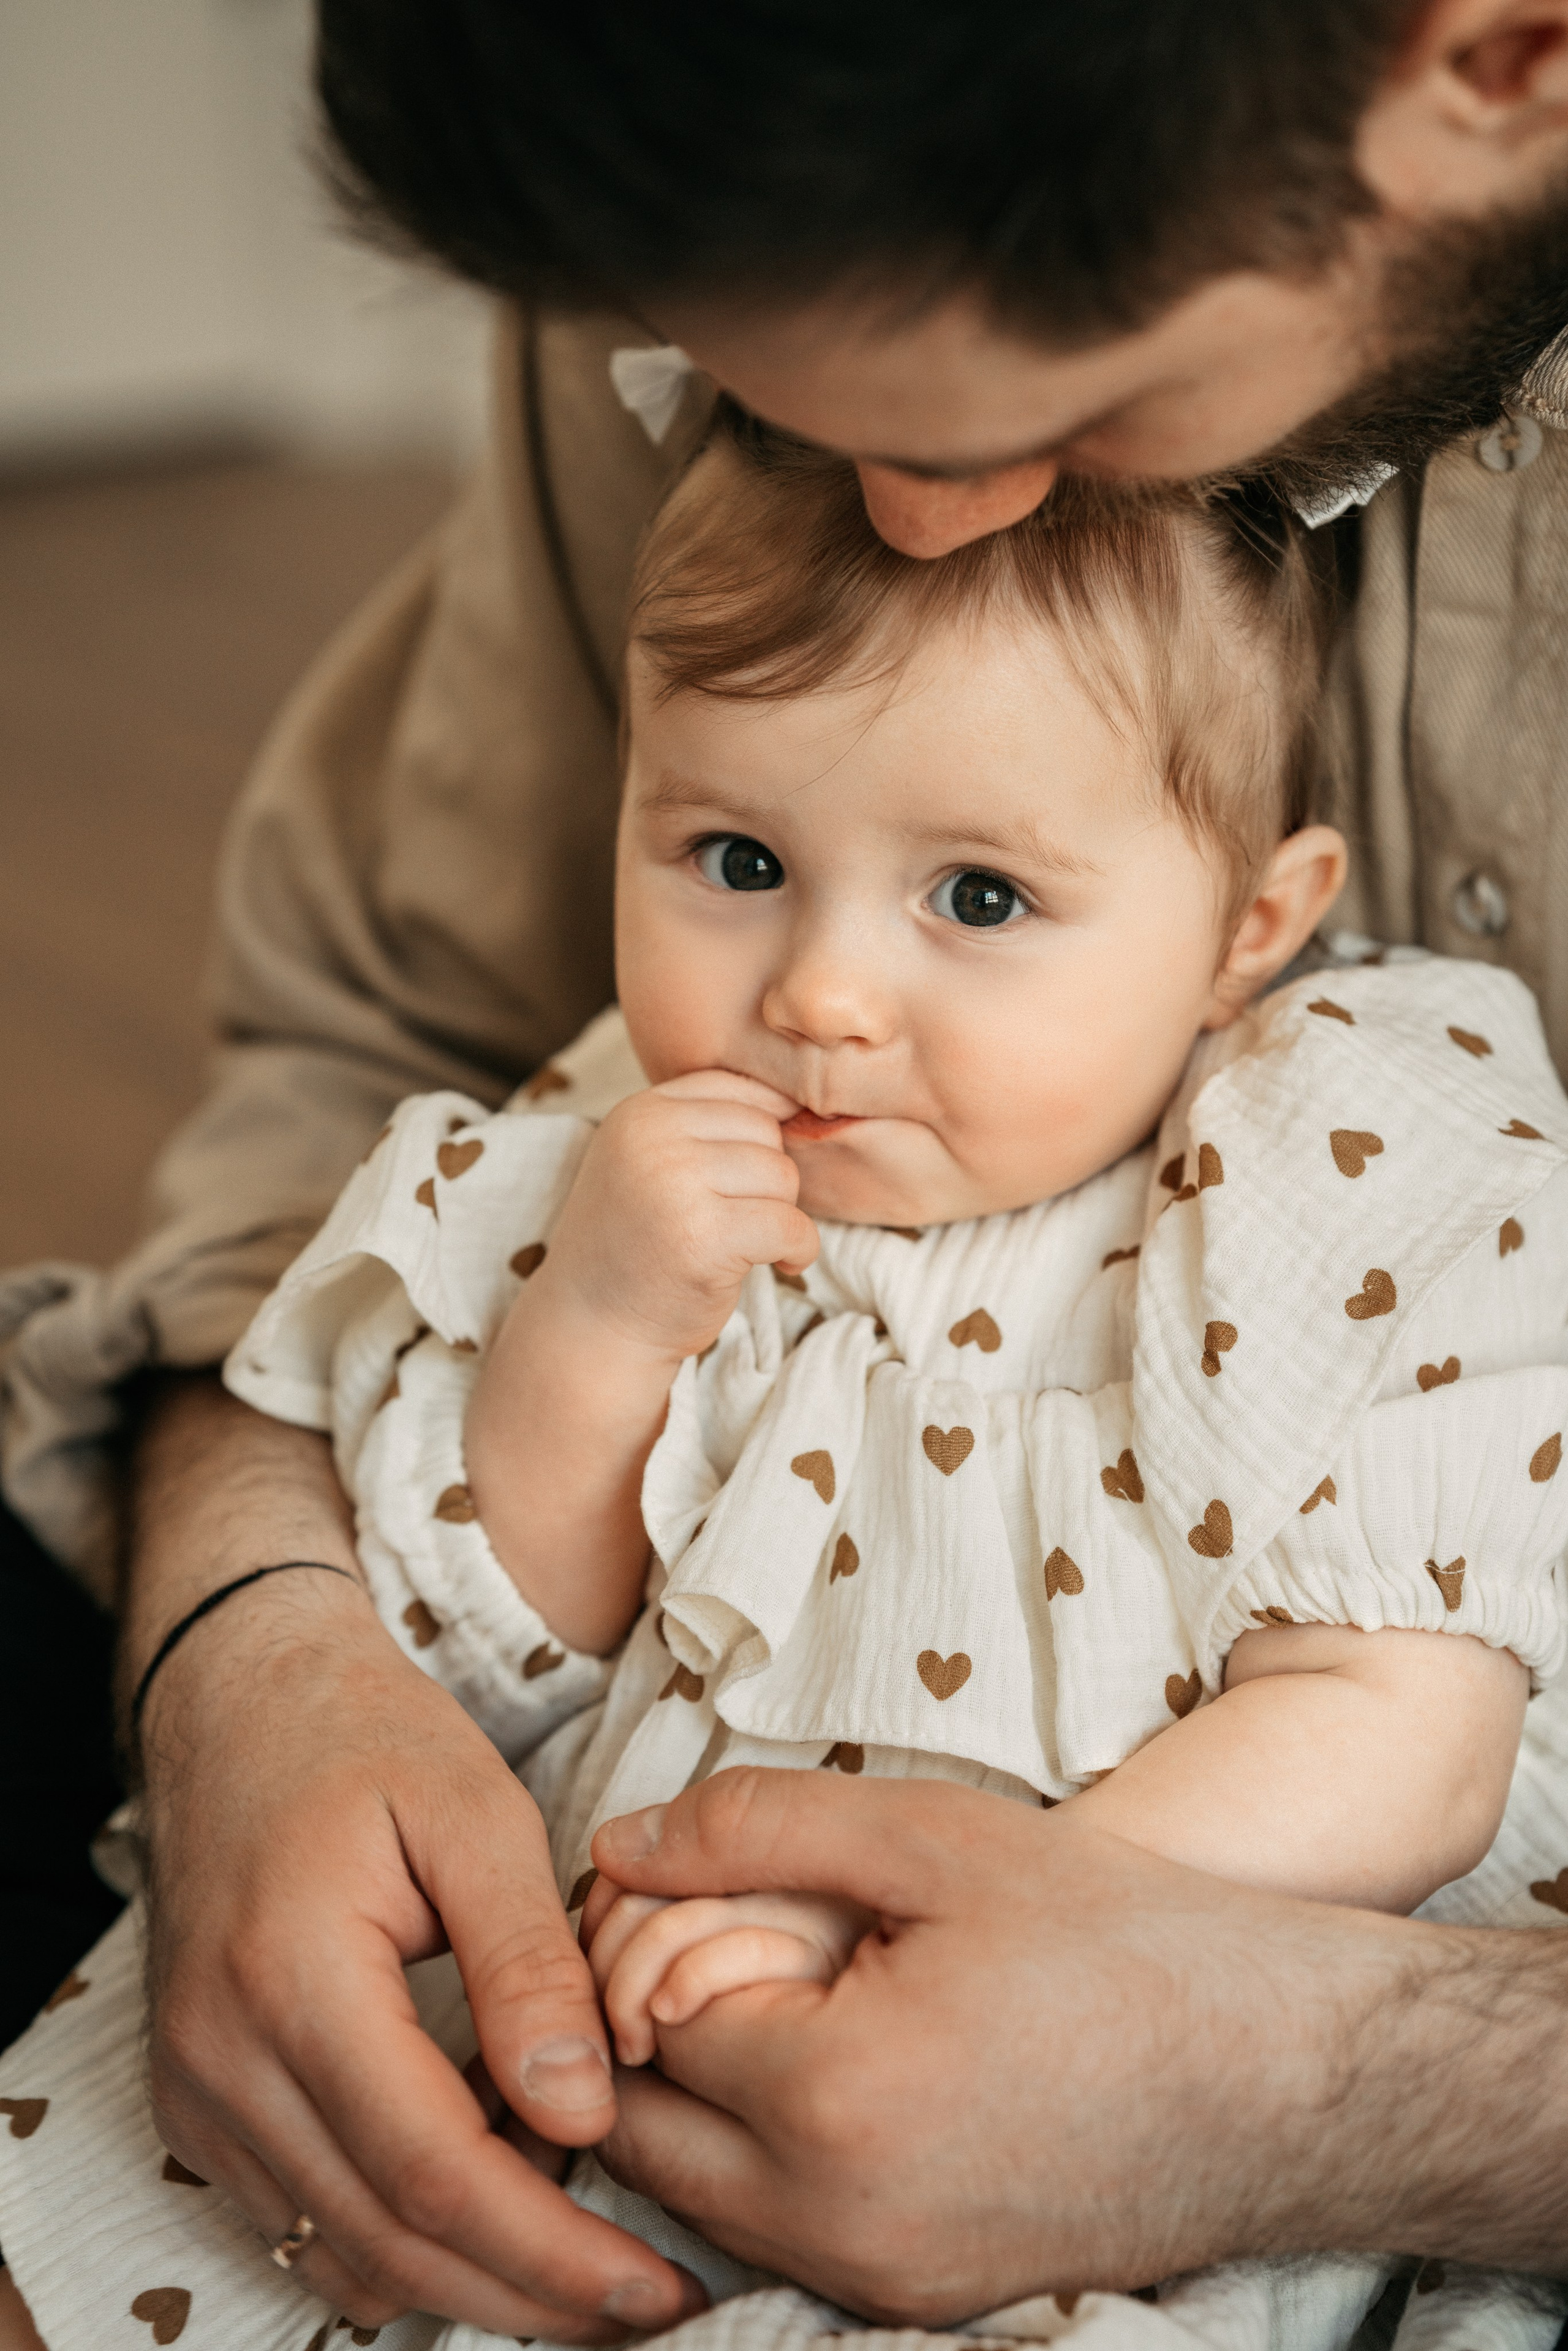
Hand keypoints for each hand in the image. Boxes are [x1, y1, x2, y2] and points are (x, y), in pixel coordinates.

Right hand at [128, 1384, 703, 2339]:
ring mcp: (198, 2093)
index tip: (653, 2282)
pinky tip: (494, 2196)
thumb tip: (584, 2114)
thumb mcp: (475, 1816)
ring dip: (469, 2280)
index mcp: (290, 1981)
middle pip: (386, 2242)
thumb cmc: (365, 1738)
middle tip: (645, 2305)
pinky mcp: (202, 2104)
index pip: (431, 2174)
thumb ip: (528, 1965)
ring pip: (341, 2253)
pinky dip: (403, 2238)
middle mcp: (222, 2061)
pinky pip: (305, 2219)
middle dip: (526, 2295)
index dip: (550, 2250)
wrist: (239, 1700)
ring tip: (588, 2255)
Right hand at [534, 1069, 816, 1364]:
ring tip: (747, 1244)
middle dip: (768, 1181)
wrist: (591, 1326)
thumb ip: (705, 1127)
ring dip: (781, 1216)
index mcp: (640, 1112)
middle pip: (767, 1132)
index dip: (758, 1134)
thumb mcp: (652, 1163)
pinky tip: (779, 1264)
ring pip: (783, 1176)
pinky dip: (799, 1249)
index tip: (743, 1181)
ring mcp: (675, 1186)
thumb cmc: (637, 1245)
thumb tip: (798, 1100)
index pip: (736, 1088)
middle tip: (739, 1221)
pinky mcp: (704, 1238)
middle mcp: (653, 1138)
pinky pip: (791, 1225)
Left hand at [585, 1772, 1531, 2323]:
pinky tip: (841, 2070)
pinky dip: (770, 2159)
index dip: (647, 1936)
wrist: (1281, 2075)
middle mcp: (834, 2225)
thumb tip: (618, 1841)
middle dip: (645, 2032)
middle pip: (642, 2131)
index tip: (698, 1884)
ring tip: (781, 1996)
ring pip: (700, 2195)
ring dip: (703, 2099)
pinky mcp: (924, 2302)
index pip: (638, 2020)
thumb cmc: (1116, 1936)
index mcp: (827, 2103)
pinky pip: (781, 2237)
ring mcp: (880, 2281)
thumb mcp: (933, 1836)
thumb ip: (755, 1828)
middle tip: (720, 1941)